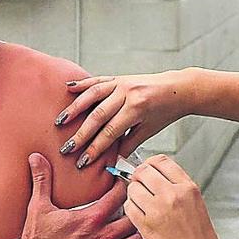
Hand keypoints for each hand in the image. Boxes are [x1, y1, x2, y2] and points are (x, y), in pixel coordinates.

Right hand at [1, 154, 143, 238]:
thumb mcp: (38, 208)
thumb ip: (42, 180)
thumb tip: (37, 158)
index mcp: (91, 218)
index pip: (119, 196)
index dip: (124, 187)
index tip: (123, 185)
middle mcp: (103, 237)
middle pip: (133, 218)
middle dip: (133, 212)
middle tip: (131, 209)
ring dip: (135, 235)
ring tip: (132, 231)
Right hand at [57, 69, 197, 168]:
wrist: (178, 88)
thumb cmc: (166, 111)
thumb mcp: (150, 130)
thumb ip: (129, 143)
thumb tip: (112, 158)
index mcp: (137, 109)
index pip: (110, 132)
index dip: (95, 148)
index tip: (83, 161)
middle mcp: (127, 94)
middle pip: (98, 116)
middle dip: (81, 135)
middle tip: (67, 149)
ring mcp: (122, 83)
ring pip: (93, 96)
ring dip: (74, 109)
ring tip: (60, 122)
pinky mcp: (119, 77)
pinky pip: (97, 80)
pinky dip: (82, 84)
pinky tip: (68, 88)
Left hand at [123, 155, 224, 238]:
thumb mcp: (196, 204)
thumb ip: (177, 188)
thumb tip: (156, 177)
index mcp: (188, 187)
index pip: (161, 161)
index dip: (149, 164)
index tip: (147, 170)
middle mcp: (173, 194)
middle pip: (143, 171)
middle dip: (138, 177)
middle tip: (139, 185)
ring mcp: (158, 209)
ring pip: (133, 188)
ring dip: (133, 194)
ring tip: (141, 203)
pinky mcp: (146, 224)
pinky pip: (128, 206)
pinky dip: (130, 209)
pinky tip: (138, 214)